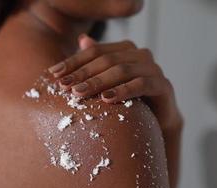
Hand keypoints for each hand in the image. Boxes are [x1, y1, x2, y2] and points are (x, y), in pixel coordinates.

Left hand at [48, 34, 182, 132]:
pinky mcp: (163, 86)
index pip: (94, 51)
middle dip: (82, 74)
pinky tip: (106, 99)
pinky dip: (123, 91)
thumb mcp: (108, 82)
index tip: (53, 74)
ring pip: (121, 71)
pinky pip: (141, 85)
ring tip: (79, 93)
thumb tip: (82, 39)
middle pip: (106, 60)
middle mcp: (140, 55)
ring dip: (98, 82)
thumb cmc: (128, 99)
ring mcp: (153, 69)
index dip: (73, 62)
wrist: (156, 120)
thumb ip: (97, 62)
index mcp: (125, 50)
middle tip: (63, 86)